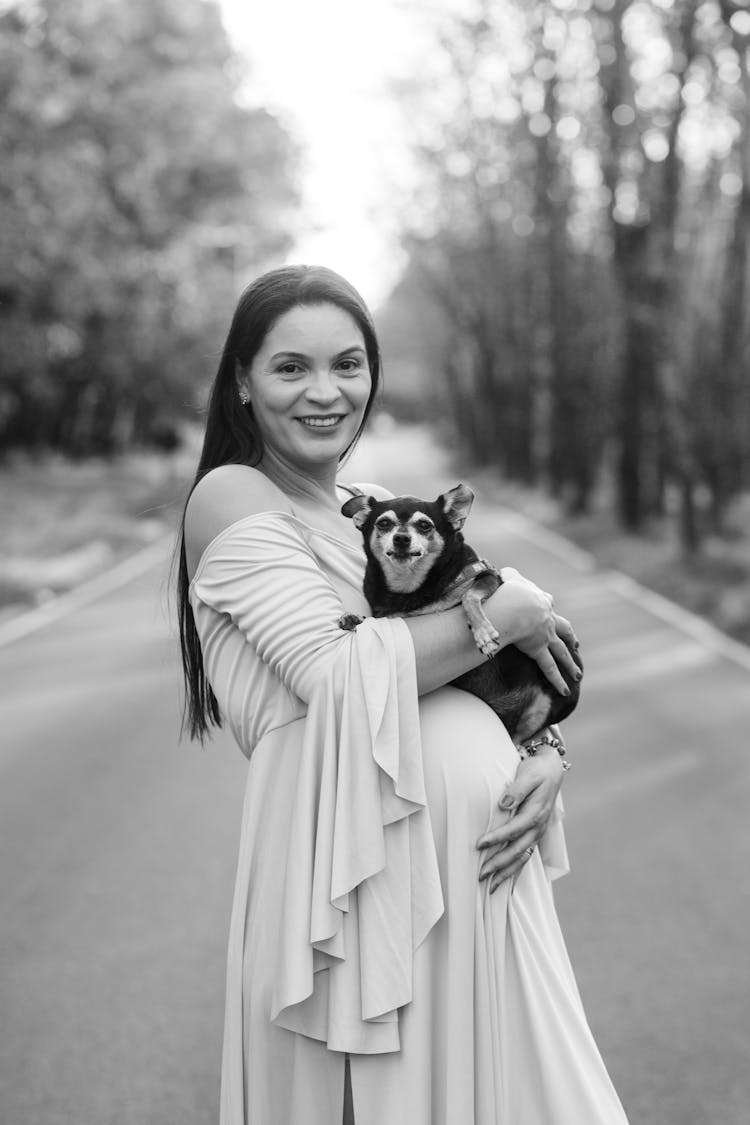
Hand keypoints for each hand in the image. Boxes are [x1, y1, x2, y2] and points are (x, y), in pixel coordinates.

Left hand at [476, 739, 564, 891]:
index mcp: (536, 813)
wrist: (552, 770)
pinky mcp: (534, 835)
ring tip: (489, 887)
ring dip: (506, 873)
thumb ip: (517, 789)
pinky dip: (515, 870)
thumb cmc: (537, 771)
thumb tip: (504, 803)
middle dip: (499, 864)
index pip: (514, 829)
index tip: (479, 845)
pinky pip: (525, 857)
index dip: (497, 838)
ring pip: (522, 858)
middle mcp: (538, 827)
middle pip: (518, 850)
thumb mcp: (528, 774)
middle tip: (480, 875)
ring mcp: (538, 833)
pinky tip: (504, 881)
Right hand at [493, 568, 579, 694]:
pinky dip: (557, 680)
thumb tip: (501, 571)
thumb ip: (506, 575)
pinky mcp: (539, 650)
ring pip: (562, 651)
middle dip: (569, 636)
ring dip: (570, 663)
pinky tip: (566, 691)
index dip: (547, 604)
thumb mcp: (507, 577)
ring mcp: (545, 635)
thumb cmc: (507, 590)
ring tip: (578, 674)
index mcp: (540, 600)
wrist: (514, 604)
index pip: (547, 601)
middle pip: (563, 628)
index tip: (548, 605)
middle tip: (575, 644)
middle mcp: (547, 618)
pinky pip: (549, 668)